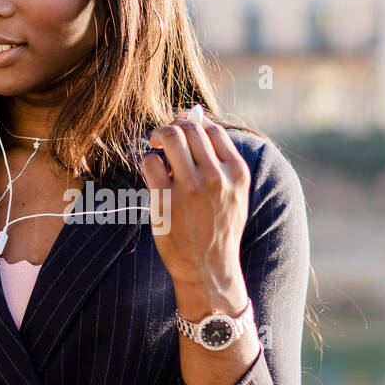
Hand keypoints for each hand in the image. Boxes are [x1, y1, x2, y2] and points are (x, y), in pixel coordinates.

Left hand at [141, 105, 250, 302]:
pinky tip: (151, 173)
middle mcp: (217, 177)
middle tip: (162, 140)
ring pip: (169, 137)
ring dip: (156, 137)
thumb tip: (196, 114)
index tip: (182, 135)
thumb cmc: (218, 227)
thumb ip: (220, 156)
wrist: (209, 270)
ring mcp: (191, 189)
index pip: (211, 129)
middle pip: (188, 128)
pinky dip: (146, 161)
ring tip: (154, 148)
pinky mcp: (165, 201)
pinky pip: (149, 162)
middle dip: (172, 128)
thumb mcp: (234, 192)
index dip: (192, 125)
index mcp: (237, 172)